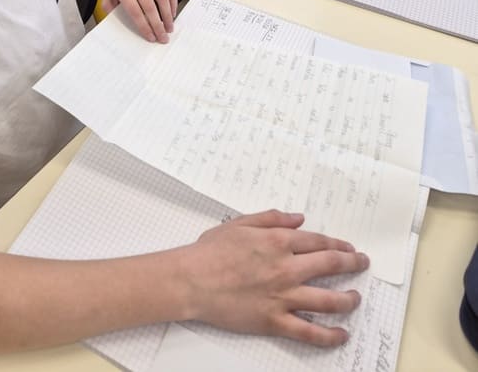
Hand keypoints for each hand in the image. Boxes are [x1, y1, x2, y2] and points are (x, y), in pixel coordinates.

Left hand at [96, 0, 176, 42]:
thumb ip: (112, 12)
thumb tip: (124, 29)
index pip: (135, 10)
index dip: (144, 26)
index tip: (150, 37)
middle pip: (150, 6)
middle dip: (158, 25)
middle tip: (163, 37)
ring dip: (168, 15)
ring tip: (169, 26)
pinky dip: (173, 1)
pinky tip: (172, 11)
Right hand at [188, 210, 367, 345]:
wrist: (191, 280)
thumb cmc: (211, 251)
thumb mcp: (240, 223)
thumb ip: (272, 218)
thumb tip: (299, 218)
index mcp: (278, 241)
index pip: (318, 242)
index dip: (338, 244)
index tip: (348, 247)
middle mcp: (286, 268)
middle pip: (331, 265)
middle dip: (352, 264)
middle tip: (363, 264)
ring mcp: (283, 297)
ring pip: (328, 300)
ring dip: (348, 299)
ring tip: (356, 298)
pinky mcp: (274, 321)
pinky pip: (309, 332)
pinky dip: (329, 336)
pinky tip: (342, 335)